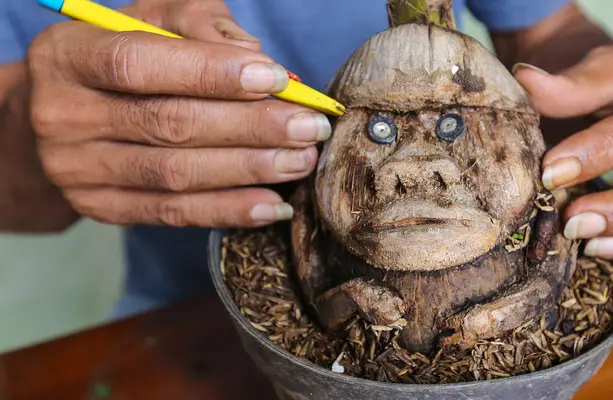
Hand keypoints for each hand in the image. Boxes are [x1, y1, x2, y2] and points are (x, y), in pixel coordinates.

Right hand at [27, 0, 328, 227]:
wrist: (64, 117)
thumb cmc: (124, 58)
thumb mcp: (152, 21)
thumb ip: (198, 24)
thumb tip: (254, 55)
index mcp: (68, 56)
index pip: (138, 64)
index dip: (210, 73)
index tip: (274, 78)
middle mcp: (62, 116)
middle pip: (168, 124)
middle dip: (250, 126)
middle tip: (308, 127)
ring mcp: (78, 170)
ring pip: (175, 174)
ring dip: (249, 170)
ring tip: (302, 161)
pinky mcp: (101, 208)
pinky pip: (173, 213)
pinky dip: (228, 210)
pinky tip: (273, 204)